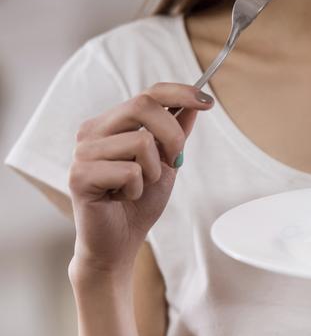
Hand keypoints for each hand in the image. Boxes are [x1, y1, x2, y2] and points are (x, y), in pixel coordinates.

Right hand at [68, 83, 213, 276]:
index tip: (207, 102)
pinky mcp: (79, 175)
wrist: (119, 242)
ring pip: (140, 142)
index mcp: (112, 123)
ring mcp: (83, 152)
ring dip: (152, 171)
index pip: (148, 93)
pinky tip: (122, 198)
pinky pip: (130, 171)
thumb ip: (176, 132)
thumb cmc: (139, 202)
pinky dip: (137, 189)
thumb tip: (195, 103)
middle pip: (143, 106)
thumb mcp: (166, 162)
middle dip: (172, 135)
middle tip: (173, 161)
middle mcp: (93, 131)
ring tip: (137, 187)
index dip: (180, 93)